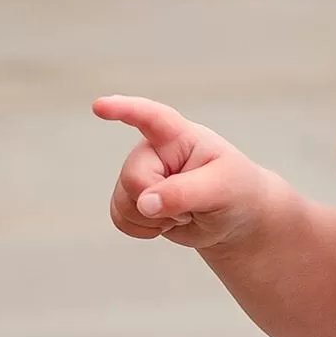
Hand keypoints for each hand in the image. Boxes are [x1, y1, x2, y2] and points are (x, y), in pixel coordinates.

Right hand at [94, 95, 287, 251]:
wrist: (235, 219)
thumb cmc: (236, 192)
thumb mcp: (221, 190)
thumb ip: (183, 193)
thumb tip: (145, 203)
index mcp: (179, 136)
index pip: (149, 117)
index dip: (123, 110)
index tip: (100, 107)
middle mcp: (154, 151)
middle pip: (133, 177)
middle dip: (159, 202)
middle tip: (191, 207)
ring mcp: (142, 174)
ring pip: (122, 200)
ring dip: (152, 219)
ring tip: (183, 213)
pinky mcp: (135, 199)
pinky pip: (119, 217)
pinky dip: (142, 229)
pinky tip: (165, 224)